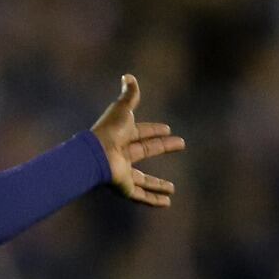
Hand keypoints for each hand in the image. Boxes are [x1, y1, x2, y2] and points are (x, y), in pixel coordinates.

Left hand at [90, 74, 186, 207]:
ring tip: (172, 188)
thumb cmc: (110, 131)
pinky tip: (167, 203)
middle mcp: (122, 154)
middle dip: (162, 147)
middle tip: (181, 143)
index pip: (142, 132)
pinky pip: (141, 196)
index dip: (155, 130)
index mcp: (122, 136)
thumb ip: (129, 94)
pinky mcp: (124, 187)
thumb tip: (128, 75)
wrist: (96, 154)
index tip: (168, 129)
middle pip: (146, 150)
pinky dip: (154, 200)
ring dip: (158, 184)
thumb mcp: (122, 109)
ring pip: (143, 179)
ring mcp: (123, 172)